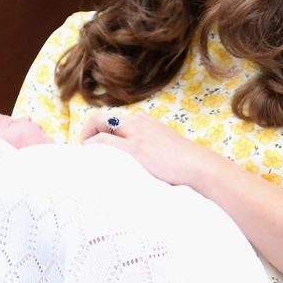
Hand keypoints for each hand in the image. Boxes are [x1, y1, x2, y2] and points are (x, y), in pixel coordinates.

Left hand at [79, 109, 219, 188]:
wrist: (198, 166)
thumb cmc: (186, 163)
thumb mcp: (167, 147)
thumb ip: (153, 147)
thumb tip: (146, 163)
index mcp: (145, 121)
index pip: (115, 119)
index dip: (101, 131)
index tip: (97, 146)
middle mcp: (138, 122)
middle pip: (101, 117)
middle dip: (88, 131)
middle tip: (85, 150)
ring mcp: (135, 133)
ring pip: (98, 123)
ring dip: (86, 138)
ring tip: (84, 157)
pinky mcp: (134, 147)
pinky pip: (102, 141)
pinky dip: (91, 147)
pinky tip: (90, 159)